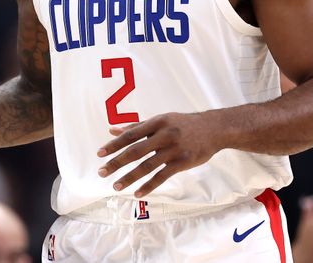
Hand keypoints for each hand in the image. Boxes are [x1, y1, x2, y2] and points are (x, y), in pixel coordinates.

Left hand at [96, 112, 218, 196]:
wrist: (213, 129)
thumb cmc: (182, 124)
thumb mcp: (160, 120)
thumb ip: (136, 126)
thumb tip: (112, 130)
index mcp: (156, 122)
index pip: (130, 135)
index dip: (114, 145)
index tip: (99, 154)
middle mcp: (164, 135)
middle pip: (135, 151)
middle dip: (116, 162)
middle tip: (102, 172)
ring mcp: (174, 149)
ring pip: (147, 166)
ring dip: (130, 177)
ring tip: (116, 186)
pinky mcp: (182, 162)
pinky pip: (162, 176)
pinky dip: (149, 186)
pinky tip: (138, 193)